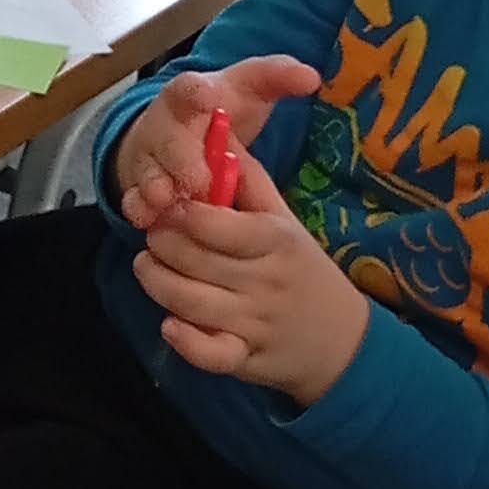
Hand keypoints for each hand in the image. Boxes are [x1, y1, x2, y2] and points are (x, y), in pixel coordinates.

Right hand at [112, 56, 321, 227]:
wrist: (176, 131)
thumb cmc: (217, 109)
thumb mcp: (247, 88)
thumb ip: (277, 77)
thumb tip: (311, 78)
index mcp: (189, 95)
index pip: (189, 88)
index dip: (196, 93)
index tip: (207, 96)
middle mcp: (163, 124)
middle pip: (167, 138)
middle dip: (180, 158)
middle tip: (200, 180)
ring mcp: (148, 156)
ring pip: (147, 171)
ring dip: (155, 187)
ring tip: (165, 201)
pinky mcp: (139, 185)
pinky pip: (133, 197)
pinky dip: (139, 210)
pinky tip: (149, 221)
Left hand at [127, 142, 368, 404]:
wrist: (341, 339)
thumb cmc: (301, 268)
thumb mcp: (283, 219)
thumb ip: (248, 178)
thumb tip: (219, 129)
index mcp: (274, 239)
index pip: (215, 223)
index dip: (179, 211)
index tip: (166, 203)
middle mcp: (264, 281)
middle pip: (193, 260)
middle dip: (160, 243)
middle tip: (151, 233)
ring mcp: (255, 323)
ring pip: (190, 302)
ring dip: (157, 283)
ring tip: (147, 266)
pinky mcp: (245, 359)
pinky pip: (209, 354)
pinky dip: (184, 342)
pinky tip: (169, 324)